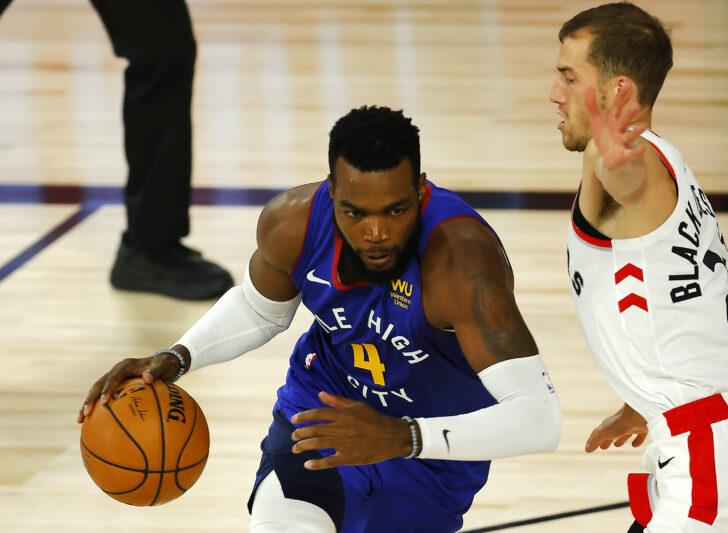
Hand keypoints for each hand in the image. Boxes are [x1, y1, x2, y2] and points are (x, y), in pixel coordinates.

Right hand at [77, 351, 182, 423]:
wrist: (164, 363)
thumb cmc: (165, 366)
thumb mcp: (164, 367)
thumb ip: (156, 372)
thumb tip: (147, 378)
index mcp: (126, 365)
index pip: (113, 377)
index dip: (107, 388)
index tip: (104, 402)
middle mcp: (116, 370)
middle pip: (99, 384)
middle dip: (91, 398)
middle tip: (86, 413)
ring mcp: (114, 378)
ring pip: (96, 391)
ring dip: (88, 404)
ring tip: (80, 420)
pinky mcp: (114, 386)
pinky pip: (103, 397)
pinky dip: (96, 408)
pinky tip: (91, 423)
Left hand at [290, 391, 411, 469]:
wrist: (391, 436)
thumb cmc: (373, 418)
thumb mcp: (356, 405)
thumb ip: (337, 401)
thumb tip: (320, 394)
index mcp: (342, 414)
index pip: (318, 414)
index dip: (304, 416)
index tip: (295, 419)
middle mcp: (341, 428)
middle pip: (315, 430)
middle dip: (300, 433)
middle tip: (293, 435)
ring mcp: (344, 443)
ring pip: (319, 444)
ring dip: (304, 446)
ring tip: (295, 448)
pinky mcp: (348, 457)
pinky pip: (330, 462)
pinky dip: (317, 464)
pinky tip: (308, 464)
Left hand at [585, 81, 646, 171]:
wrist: (608, 157)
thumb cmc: (604, 135)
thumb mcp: (596, 120)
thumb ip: (592, 105)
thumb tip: (588, 86)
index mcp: (613, 121)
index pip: (616, 107)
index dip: (621, 97)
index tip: (627, 84)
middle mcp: (619, 130)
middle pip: (624, 121)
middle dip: (629, 114)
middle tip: (636, 105)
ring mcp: (622, 142)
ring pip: (629, 136)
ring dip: (636, 132)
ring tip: (643, 126)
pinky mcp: (623, 155)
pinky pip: (630, 153)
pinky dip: (636, 152)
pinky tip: (644, 148)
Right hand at [585, 403, 646, 452]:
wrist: (638, 414)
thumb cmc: (620, 423)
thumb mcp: (604, 432)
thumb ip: (595, 440)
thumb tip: (586, 449)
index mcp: (607, 426)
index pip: (598, 434)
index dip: (593, 441)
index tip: (589, 447)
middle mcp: (618, 425)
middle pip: (610, 434)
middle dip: (606, 440)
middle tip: (603, 447)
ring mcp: (630, 426)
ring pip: (623, 434)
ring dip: (620, 440)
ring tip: (617, 445)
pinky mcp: (642, 428)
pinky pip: (639, 436)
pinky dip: (636, 441)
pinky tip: (634, 445)